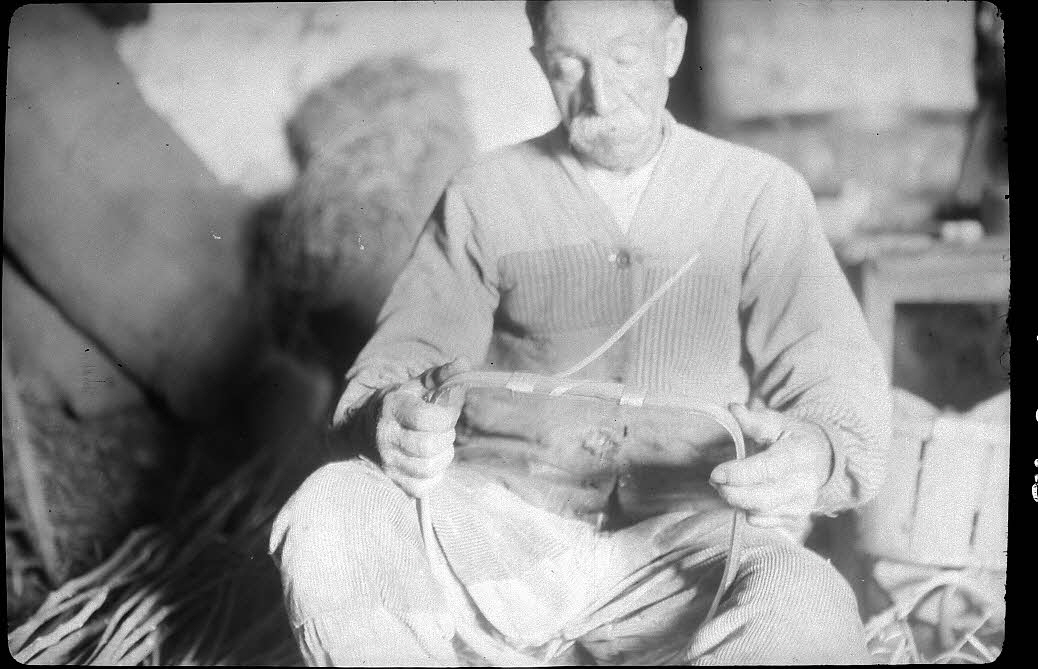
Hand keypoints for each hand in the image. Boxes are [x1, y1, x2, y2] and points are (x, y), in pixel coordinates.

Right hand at [374, 357, 470, 498]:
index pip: (427, 418)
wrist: (364, 430)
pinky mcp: (393, 481)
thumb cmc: (400, 404)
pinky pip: (423, 487)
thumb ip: (443, 375)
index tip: (448, 413)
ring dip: (443, 455)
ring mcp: (387, 462)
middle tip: (442, 429)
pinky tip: (432, 460)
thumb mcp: (417, 385)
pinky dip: (435, 474)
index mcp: (392, 408)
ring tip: (439, 443)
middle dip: (446, 436)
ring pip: (428, 468)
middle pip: (428, 446)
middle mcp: (385, 437)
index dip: (447, 416)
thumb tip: (465, 363)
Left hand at [710, 404, 832, 529]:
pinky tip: (743, 496)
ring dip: (737, 501)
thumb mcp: (777, 422)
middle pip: (763, 499)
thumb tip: (733, 409)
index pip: (767, 469)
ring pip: (761, 512)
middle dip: (732, 493)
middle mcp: (805, 483)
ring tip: (726, 486)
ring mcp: (802, 503)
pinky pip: (764, 522)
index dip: (738, 474)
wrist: (822, 458)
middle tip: (716, 482)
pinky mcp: (796, 517)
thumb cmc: (793, 437)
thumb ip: (754, 420)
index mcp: (800, 454)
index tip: (716, 474)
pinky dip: (747, 511)